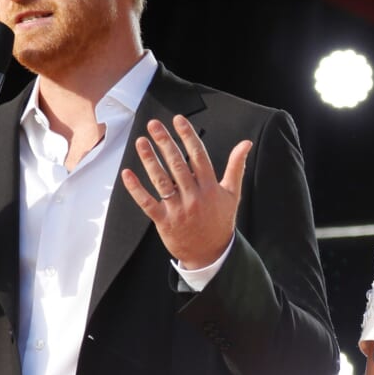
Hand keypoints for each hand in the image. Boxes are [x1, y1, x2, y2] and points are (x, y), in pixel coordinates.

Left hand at [120, 115, 250, 269]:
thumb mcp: (232, 193)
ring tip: (141, 142)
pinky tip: (127, 174)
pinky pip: (148, 203)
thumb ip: (236, 166)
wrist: (211, 254)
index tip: (178, 120)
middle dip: (165, 143)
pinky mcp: (164, 221)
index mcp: (210, 187)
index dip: (187, 137)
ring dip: (150, 160)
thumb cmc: (220, 221)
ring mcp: (178, 209)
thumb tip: (246, 143)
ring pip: (162, 181)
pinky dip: (136, 189)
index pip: (198, 156)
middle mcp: (194, 196)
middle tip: (154, 125)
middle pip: (177, 165)